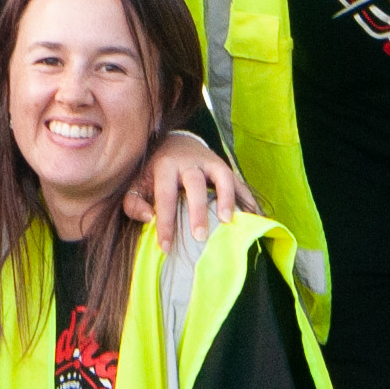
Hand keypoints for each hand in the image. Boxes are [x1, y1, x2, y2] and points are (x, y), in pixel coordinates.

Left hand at [123, 131, 249, 240]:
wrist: (175, 141)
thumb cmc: (154, 171)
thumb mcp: (137, 184)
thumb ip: (134, 203)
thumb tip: (149, 218)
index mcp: (165, 165)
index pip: (165, 196)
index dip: (165, 223)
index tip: (166, 247)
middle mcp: (189, 162)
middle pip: (196, 183)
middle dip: (198, 210)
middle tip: (200, 236)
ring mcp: (210, 162)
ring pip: (222, 176)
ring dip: (227, 198)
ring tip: (228, 222)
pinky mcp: (225, 167)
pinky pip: (239, 183)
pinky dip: (248, 199)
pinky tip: (255, 217)